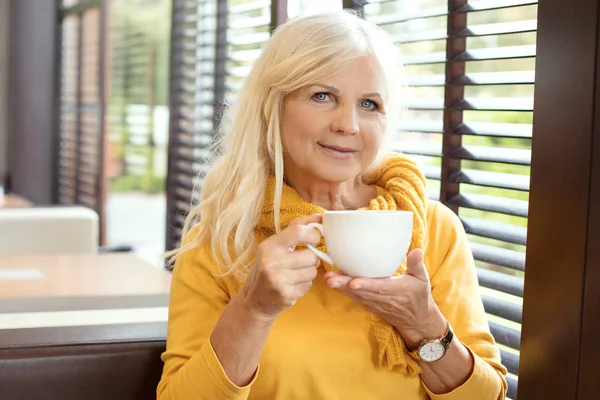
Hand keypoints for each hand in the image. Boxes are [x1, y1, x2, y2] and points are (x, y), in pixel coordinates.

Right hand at [240, 214, 321, 319]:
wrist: (254, 300)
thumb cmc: (268, 268)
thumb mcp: (275, 246)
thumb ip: (296, 229)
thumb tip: (319, 217)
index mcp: (269, 246)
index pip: (298, 232)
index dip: (313, 234)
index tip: (315, 240)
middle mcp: (272, 262)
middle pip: (311, 255)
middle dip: (312, 259)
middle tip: (302, 261)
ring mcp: (278, 279)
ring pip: (312, 271)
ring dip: (309, 272)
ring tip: (296, 274)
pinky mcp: (286, 295)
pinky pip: (308, 285)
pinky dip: (304, 285)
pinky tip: (292, 285)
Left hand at [323, 249, 445, 347]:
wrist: (416, 321)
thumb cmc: (419, 297)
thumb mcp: (422, 279)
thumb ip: (417, 264)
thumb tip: (417, 250)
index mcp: (395, 290)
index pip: (379, 288)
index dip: (365, 285)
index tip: (353, 282)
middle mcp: (382, 298)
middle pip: (361, 292)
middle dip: (345, 285)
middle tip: (330, 278)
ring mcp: (374, 302)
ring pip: (354, 295)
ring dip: (340, 288)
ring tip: (328, 278)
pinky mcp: (368, 304)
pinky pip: (354, 298)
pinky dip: (343, 291)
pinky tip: (333, 282)